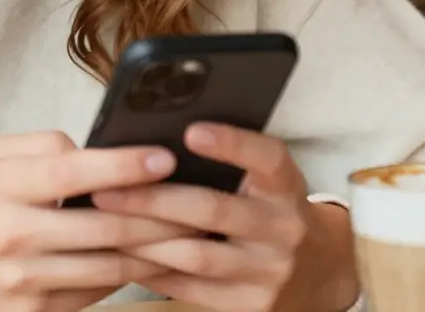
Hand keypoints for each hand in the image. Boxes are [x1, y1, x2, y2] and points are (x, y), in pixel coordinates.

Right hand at [0, 130, 194, 311]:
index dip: (124, 164)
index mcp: (1, 190)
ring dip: (156, 251)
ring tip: (193, 233)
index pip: (74, 173)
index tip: (165, 155)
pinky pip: (93, 296)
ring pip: (110, 267)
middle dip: (163, 213)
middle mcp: (14, 238)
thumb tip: (91, 148)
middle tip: (202, 199)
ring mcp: (24, 284)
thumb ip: (37, 148)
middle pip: (107, 227)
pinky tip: (151, 262)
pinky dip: (126, 278)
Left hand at [92, 123, 359, 311]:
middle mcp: (283, 228)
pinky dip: (153, 272)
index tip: (191, 131)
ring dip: (144, 240)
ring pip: (195, 255)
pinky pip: (191, 289)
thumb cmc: (274, 212)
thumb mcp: (270, 183)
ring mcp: (268, 271)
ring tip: (103, 224)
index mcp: (286, 187)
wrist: (321, 273)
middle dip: (153, 199)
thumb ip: (232, 164)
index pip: (266, 158)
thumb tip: (157, 142)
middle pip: (213, 210)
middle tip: (106, 189)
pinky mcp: (251, 306)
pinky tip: (123, 257)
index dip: (232, 143)